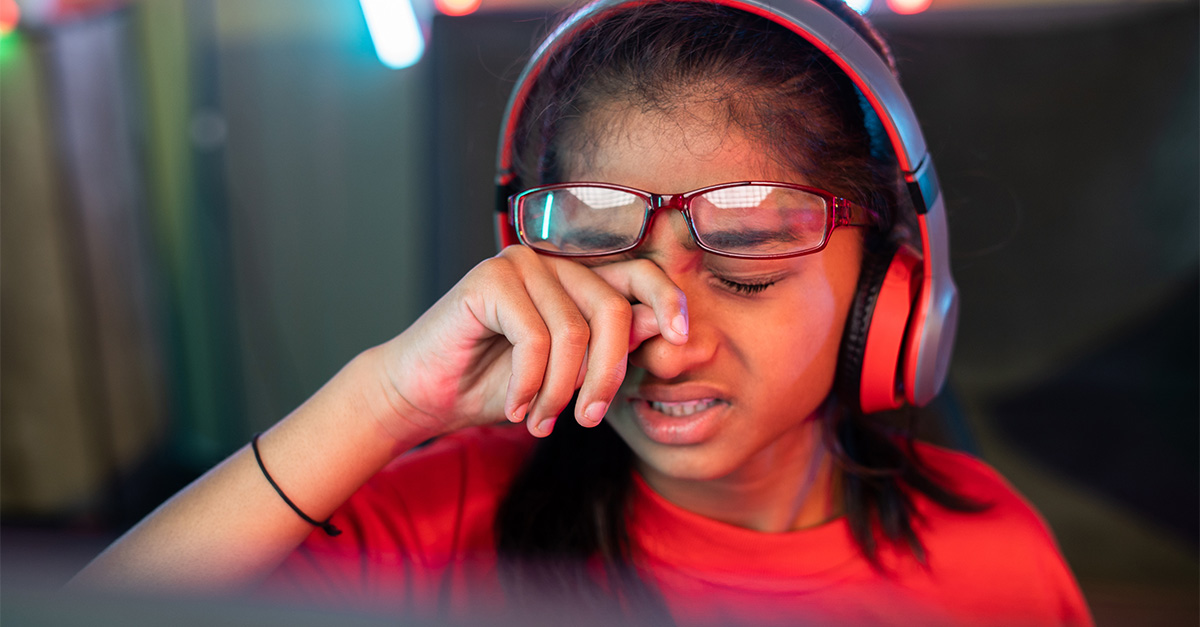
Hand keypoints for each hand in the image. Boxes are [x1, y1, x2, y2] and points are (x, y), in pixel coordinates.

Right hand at [376, 245, 688, 438]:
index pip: (639, 272)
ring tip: (541, 420)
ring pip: (573, 331)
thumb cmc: (496, 384)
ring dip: (560, 390)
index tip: (682, 340)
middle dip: (608, 375)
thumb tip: (664, 327)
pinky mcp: (489, 278)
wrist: (425, 396)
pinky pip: (533, 338)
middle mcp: (552, 261)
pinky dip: (529, 384)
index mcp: (577, 278)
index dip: (667, 299)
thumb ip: (613, 347)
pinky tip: (516, 407)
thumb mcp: (568, 375)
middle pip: (613, 309)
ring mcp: (519, 263)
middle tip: (590, 420)